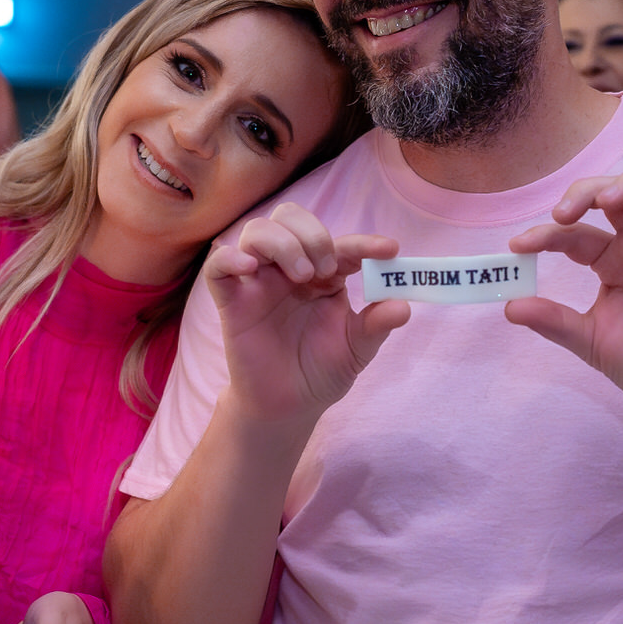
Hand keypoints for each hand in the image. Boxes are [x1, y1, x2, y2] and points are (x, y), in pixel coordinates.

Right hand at [206, 203, 410, 425]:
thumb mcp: (356, 349)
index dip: (365, 243)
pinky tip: (249, 267)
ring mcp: (258, 282)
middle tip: (328, 269)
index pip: (341, 244)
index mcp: (324, 275)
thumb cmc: (321, 370)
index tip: (389, 250)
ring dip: (282, 243)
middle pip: (290, 217)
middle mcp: (290, 269)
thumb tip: (404, 306)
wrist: (289, 406)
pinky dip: (230, 258)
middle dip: (313, 234)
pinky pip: (218, 267)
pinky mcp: (231, 301)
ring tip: (302, 276)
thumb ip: (376, 325)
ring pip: (257, 231)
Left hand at [505, 172, 622, 426]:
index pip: (575, 233)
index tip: (518, 247)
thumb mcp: (587, 339)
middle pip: (616, 196)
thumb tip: (509, 306)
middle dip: (588, 192)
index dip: (546, 234)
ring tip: (607, 201)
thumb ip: (553, 320)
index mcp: (609, 261)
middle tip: (563, 212)